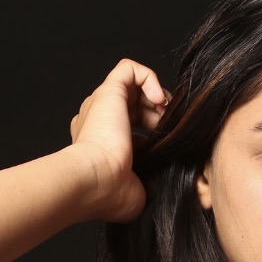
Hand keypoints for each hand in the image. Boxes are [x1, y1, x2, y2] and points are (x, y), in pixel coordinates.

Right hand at [69, 58, 169, 222]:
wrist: (93, 180)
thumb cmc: (109, 192)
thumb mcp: (137, 192)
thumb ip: (150, 181)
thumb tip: (161, 178)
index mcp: (100, 144)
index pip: (130, 129)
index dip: (152, 133)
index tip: (165, 145)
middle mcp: (97, 121)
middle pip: (133, 105)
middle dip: (156, 113)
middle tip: (168, 128)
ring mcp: (101, 105)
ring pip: (131, 85)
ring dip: (154, 95)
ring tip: (166, 112)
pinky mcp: (108, 92)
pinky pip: (129, 69)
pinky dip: (148, 77)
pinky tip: (158, 99)